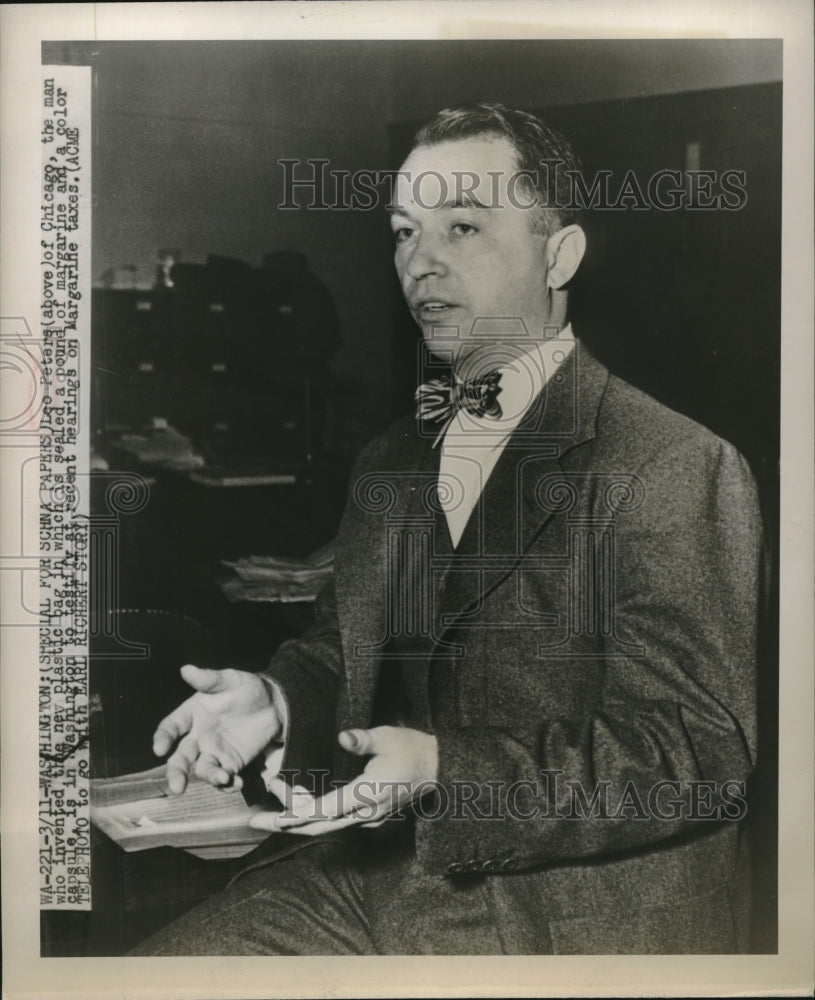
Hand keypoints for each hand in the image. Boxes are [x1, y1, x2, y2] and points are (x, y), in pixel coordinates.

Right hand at [153, 664, 282, 793]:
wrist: (272, 704)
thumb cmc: (245, 689)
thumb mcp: (230, 680)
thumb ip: (209, 679)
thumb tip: (186, 669)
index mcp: (192, 714)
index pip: (171, 727)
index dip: (163, 737)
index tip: (160, 748)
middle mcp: (198, 736)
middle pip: (180, 757)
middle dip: (176, 772)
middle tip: (177, 787)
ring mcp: (213, 752)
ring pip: (202, 769)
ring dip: (210, 776)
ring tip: (223, 777)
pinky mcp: (230, 763)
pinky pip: (224, 777)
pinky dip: (228, 784)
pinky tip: (236, 783)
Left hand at [249, 725, 437, 834]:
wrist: (438, 768)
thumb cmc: (412, 749)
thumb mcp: (388, 737)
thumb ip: (363, 740)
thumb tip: (343, 737)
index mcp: (367, 794)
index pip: (326, 810)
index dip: (298, 815)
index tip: (275, 818)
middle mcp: (366, 812)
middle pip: (319, 825)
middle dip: (286, 824)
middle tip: (255, 822)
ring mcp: (369, 817)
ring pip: (327, 824)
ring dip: (299, 817)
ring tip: (272, 804)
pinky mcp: (371, 815)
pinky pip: (338, 820)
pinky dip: (316, 815)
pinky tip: (300, 804)